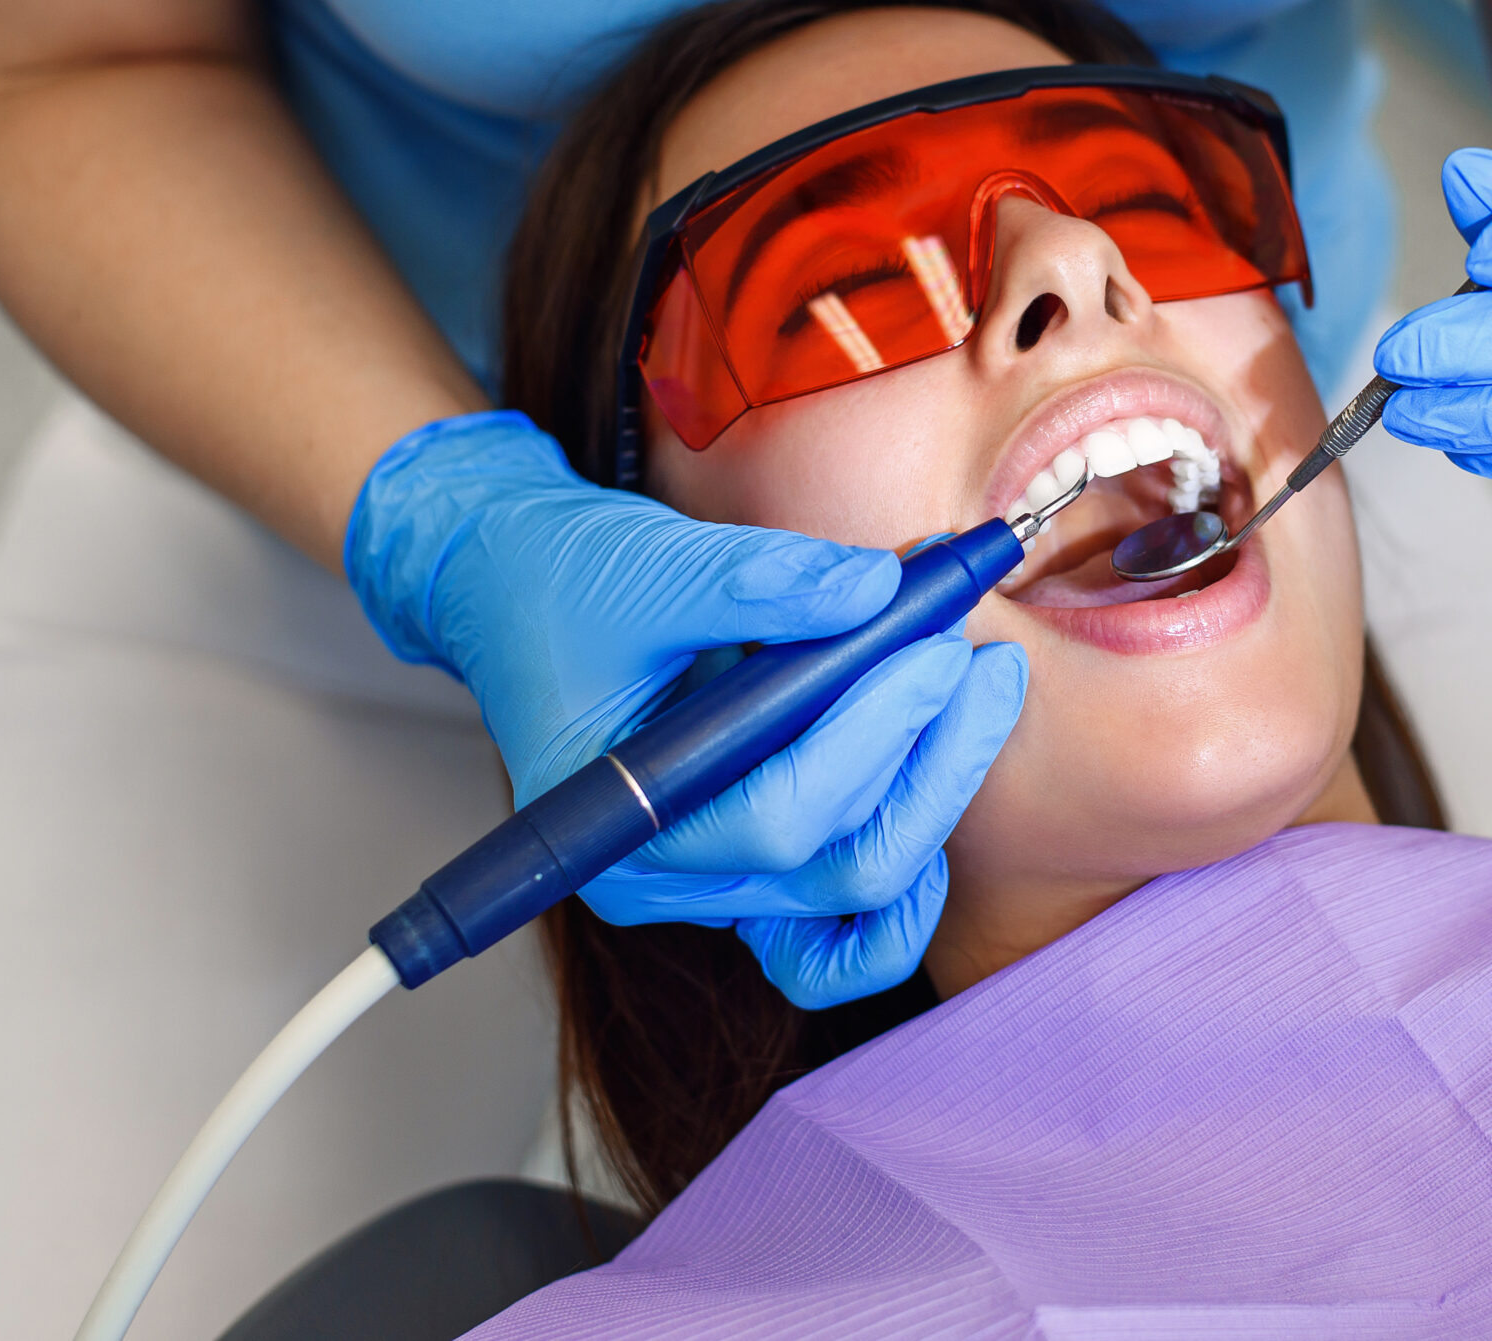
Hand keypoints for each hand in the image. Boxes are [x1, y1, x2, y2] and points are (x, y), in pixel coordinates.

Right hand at [345, 412, 1022, 1005]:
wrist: (515, 587)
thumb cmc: (559, 584)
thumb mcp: (647, 567)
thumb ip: (761, 582)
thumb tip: (876, 591)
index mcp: (620, 826)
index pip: (780, 814)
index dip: (875, 731)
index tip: (933, 642)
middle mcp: (668, 880)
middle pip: (842, 865)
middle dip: (932, 760)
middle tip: (975, 660)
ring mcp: (717, 882)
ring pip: (865, 889)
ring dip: (937, 791)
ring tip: (974, 690)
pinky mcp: (755, 860)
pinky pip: (849, 924)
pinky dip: (910, 866)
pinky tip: (938, 774)